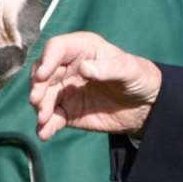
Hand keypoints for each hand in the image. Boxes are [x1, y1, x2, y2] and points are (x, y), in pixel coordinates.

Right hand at [30, 31, 161, 139]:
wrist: (146, 106)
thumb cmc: (139, 77)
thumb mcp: (130, 69)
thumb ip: (109, 68)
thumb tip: (84, 68)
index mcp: (82, 49)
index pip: (57, 48)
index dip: (47, 60)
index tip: (42, 76)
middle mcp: (69, 67)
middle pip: (43, 73)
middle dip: (37, 87)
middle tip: (37, 101)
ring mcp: (66, 90)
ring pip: (44, 96)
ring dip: (40, 108)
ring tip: (43, 119)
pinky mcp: (67, 111)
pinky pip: (52, 118)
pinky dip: (46, 126)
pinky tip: (44, 133)